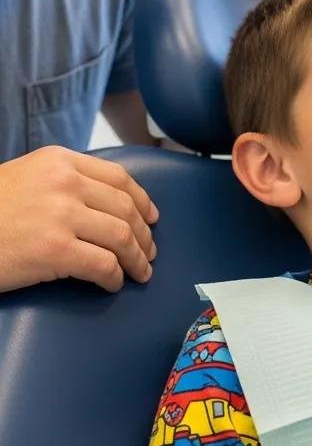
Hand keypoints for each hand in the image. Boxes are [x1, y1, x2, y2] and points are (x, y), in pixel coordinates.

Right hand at [0, 147, 158, 293]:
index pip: (119, 177)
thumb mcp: (26, 177)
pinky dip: (115, 276)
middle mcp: (66, 182)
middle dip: (143, 234)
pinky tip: (114, 284)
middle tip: (149, 252)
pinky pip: (102, 264)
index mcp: (61, 161)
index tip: (152, 217)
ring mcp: (61, 215)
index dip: (141, 200)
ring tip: (140, 272)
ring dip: (137, 257)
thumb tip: (102, 200)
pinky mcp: (54, 251)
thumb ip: (63, 180)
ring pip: (121, 236)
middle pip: (125, 207)